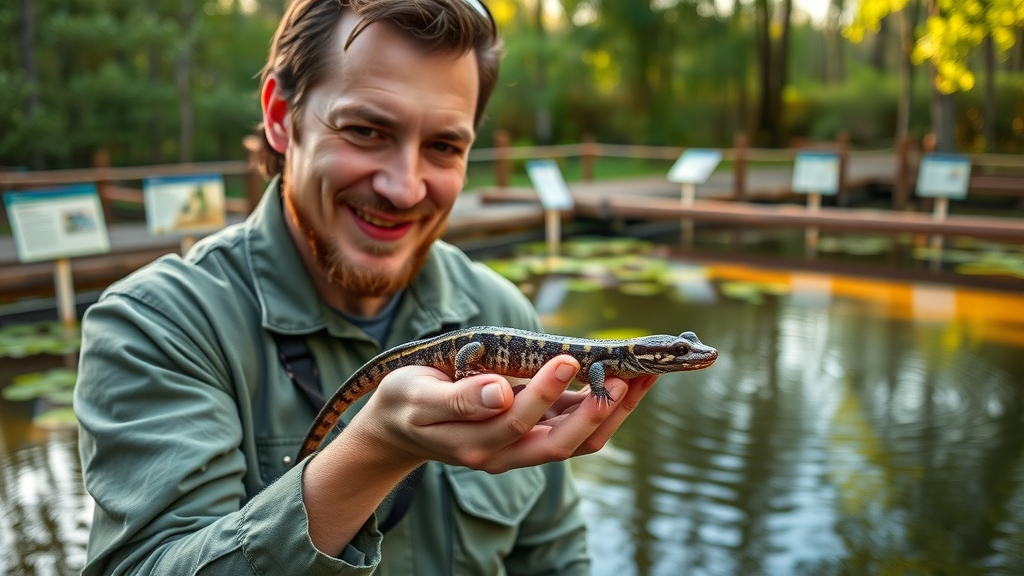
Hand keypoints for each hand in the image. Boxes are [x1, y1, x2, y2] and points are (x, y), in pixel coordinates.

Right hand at [301, 355, 658, 554]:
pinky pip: (576, 431)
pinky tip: (624, 380)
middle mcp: (503, 455)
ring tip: (643, 375)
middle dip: (598, 409)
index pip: (518, 422)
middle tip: (626, 373)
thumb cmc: (405, 402)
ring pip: (578, 442)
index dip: (545, 392)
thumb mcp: (417, 395)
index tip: (565, 358)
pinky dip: (604, 407)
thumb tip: (500, 392)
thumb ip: (459, 397)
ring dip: (614, 411)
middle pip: (562, 444)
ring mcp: (520, 450)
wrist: (400, 428)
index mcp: (473, 444)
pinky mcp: (532, 437)